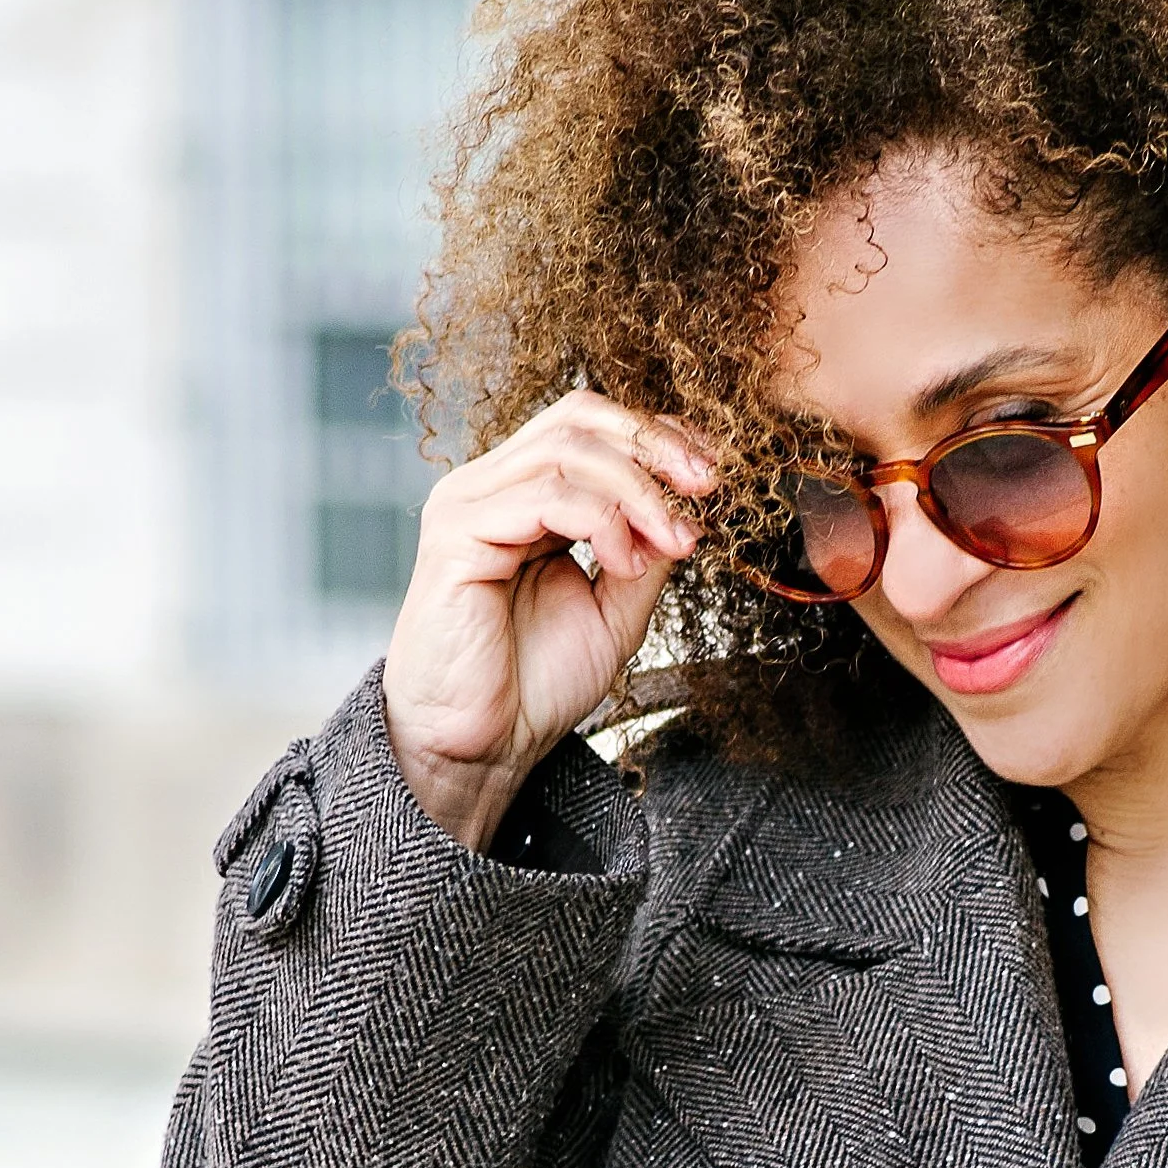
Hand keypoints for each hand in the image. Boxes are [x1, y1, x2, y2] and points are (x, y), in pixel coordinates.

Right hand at [380, 391, 713, 846]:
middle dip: (654, 447)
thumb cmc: (534, 685)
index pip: (589, 426)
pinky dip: (602, 522)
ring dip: (638, 493)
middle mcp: (490, 487)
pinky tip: (623, 565)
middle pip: (578, 419)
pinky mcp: (456, 533)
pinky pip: (544, 495)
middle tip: (705, 486)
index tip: (711, 472)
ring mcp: (468, 504)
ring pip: (568, 452)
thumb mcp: (615, 608)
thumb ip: (645, 552)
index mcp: (523, 496)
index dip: (654, 436)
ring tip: (671, 543)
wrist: (483, 747)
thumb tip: (685, 509)